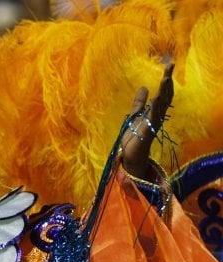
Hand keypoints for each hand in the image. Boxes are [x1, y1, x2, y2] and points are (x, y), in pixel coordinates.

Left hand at [120, 64, 174, 179]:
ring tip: (165, 78)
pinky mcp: (148, 131)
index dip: (167, 81)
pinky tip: (156, 97)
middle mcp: (157, 116)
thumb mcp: (134, 115)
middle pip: (165, 96)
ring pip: (162, 105)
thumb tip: (144, 87)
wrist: (130, 155)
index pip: (163, 93)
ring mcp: (154, 123)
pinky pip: (153, 117)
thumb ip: (139, 103)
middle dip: (168, 81)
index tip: (169, 67)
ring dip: (164, 91)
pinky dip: (155, 107)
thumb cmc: (133, 137)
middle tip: (171, 66)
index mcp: (154, 112)